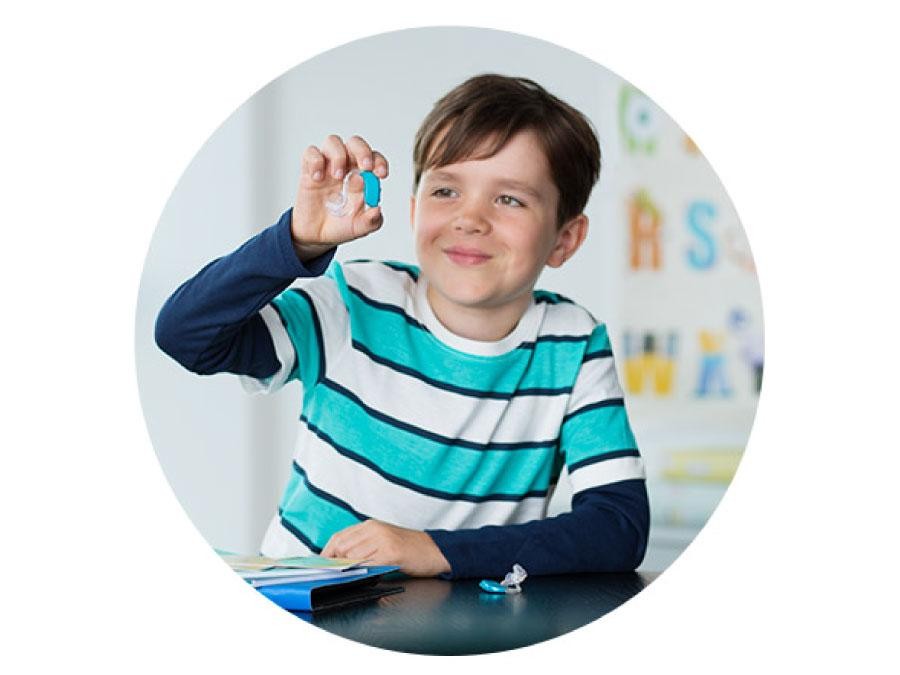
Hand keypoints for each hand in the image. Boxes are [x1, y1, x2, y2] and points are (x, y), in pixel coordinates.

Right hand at [291, 134, 388, 261]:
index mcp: (363, 178)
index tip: (381, 173)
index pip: (374, 159)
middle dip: (362, 151)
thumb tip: (377, 209)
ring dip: (339, 156)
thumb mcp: (360, 228)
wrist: (316, 236)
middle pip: (355, 143)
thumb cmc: (340, 226)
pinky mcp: (309, 170)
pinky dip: (315, 161)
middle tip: (364, 167)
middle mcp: (347, 168)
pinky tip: (317, 178)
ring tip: (338, 176)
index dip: (379, 161)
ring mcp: (328, 166)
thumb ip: (372, 221)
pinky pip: (311, 153)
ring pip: (333, 142)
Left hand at [321, 519, 450, 576]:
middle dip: (333, 563)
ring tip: (342, 578)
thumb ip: (362, 547)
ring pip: (352, 556)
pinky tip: (358, 578)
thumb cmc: (409, 549)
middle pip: (342, 546)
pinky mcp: (391, 553)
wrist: (435, 550)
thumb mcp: (382, 541)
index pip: (338, 537)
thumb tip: (337, 561)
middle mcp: (375, 529)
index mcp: (370, 525)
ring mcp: (383, 540)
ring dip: (345, 569)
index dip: (326, 553)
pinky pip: (368, 564)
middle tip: (328, 575)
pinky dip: (360, 572)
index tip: (319, 566)